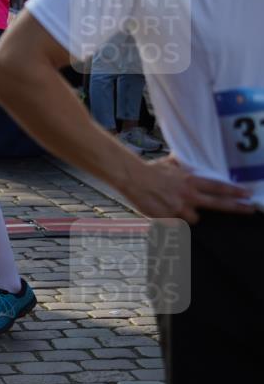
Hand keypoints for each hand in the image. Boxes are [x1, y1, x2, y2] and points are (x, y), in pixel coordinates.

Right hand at [123, 154, 254, 223]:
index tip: (248, 194)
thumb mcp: (170, 163)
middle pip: (217, 204)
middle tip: (250, 208)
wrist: (132, 177)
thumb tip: (186, 159)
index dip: (235, 191)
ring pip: (193, 219)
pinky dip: (171, 220)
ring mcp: (178, 209)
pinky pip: (175, 224)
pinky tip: (161, 211)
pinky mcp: (168, 219)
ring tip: (174, 206)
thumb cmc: (150, 169)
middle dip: (236, 207)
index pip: (218, 187)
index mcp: (190, 181)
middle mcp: (188, 196)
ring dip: (187, 215)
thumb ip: (182, 166)